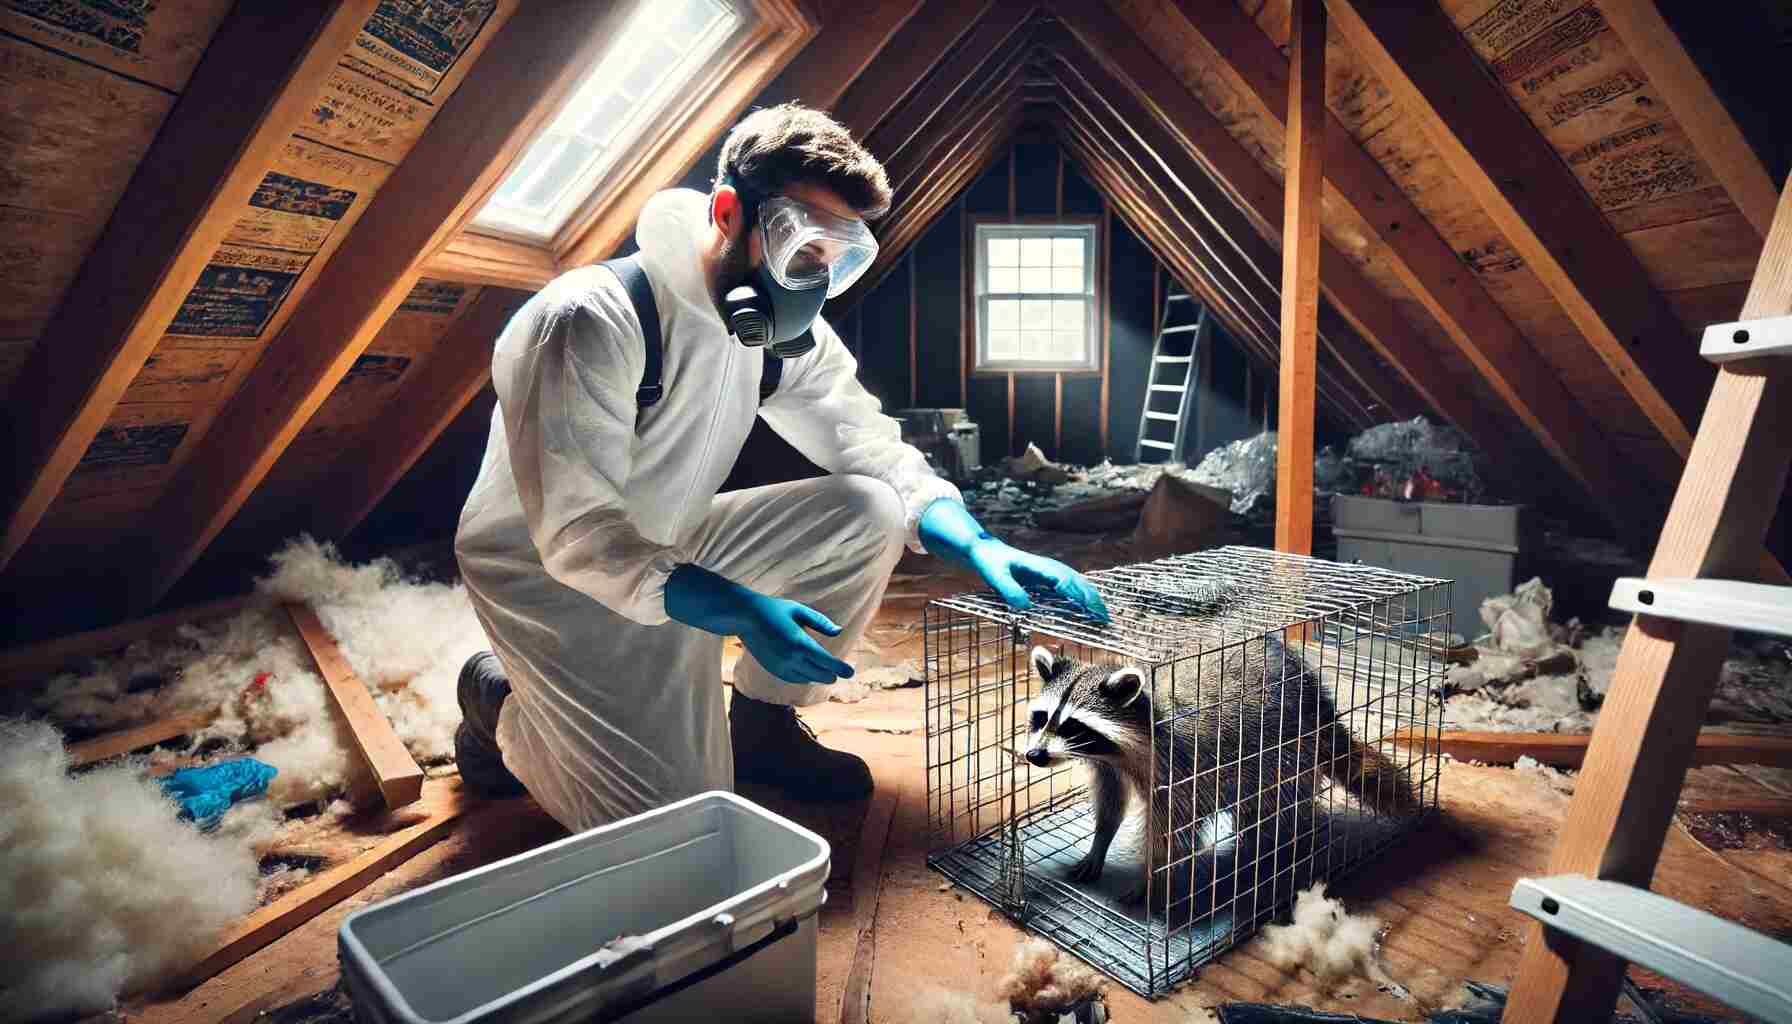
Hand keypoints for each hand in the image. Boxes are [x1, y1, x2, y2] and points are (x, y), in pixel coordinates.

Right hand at [665, 565, 854, 683]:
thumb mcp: (799, 611)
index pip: (827, 662)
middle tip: (842, 671)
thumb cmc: (775, 610)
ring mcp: (781, 666)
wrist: (745, 618)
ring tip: (828, 670)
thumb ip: (820, 622)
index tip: (850, 672)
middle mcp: (791, 659)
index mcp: (800, 643)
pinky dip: (805, 676)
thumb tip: (839, 632)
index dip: (841, 668)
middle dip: (832, 673)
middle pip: (820, 674)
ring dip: (819, 674)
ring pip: (808, 678)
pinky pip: (795, 678)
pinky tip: (810, 670)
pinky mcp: (774, 670)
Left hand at [918, 500, 1109, 622]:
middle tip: (1105, 619)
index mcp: (1041, 567)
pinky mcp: (1049, 579)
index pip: (1065, 581)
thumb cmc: (990, 563)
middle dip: (1092, 600)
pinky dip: (1082, 599)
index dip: (1078, 595)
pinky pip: (1070, 588)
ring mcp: (1052, 572)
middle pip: (1078, 582)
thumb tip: (1025, 607)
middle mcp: (1051, 568)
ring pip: (1078, 585)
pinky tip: (1087, 612)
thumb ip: (1009, 590)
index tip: (1089, 609)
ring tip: (1103, 617)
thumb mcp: (995, 577)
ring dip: (1091, 599)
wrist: (986, 550)